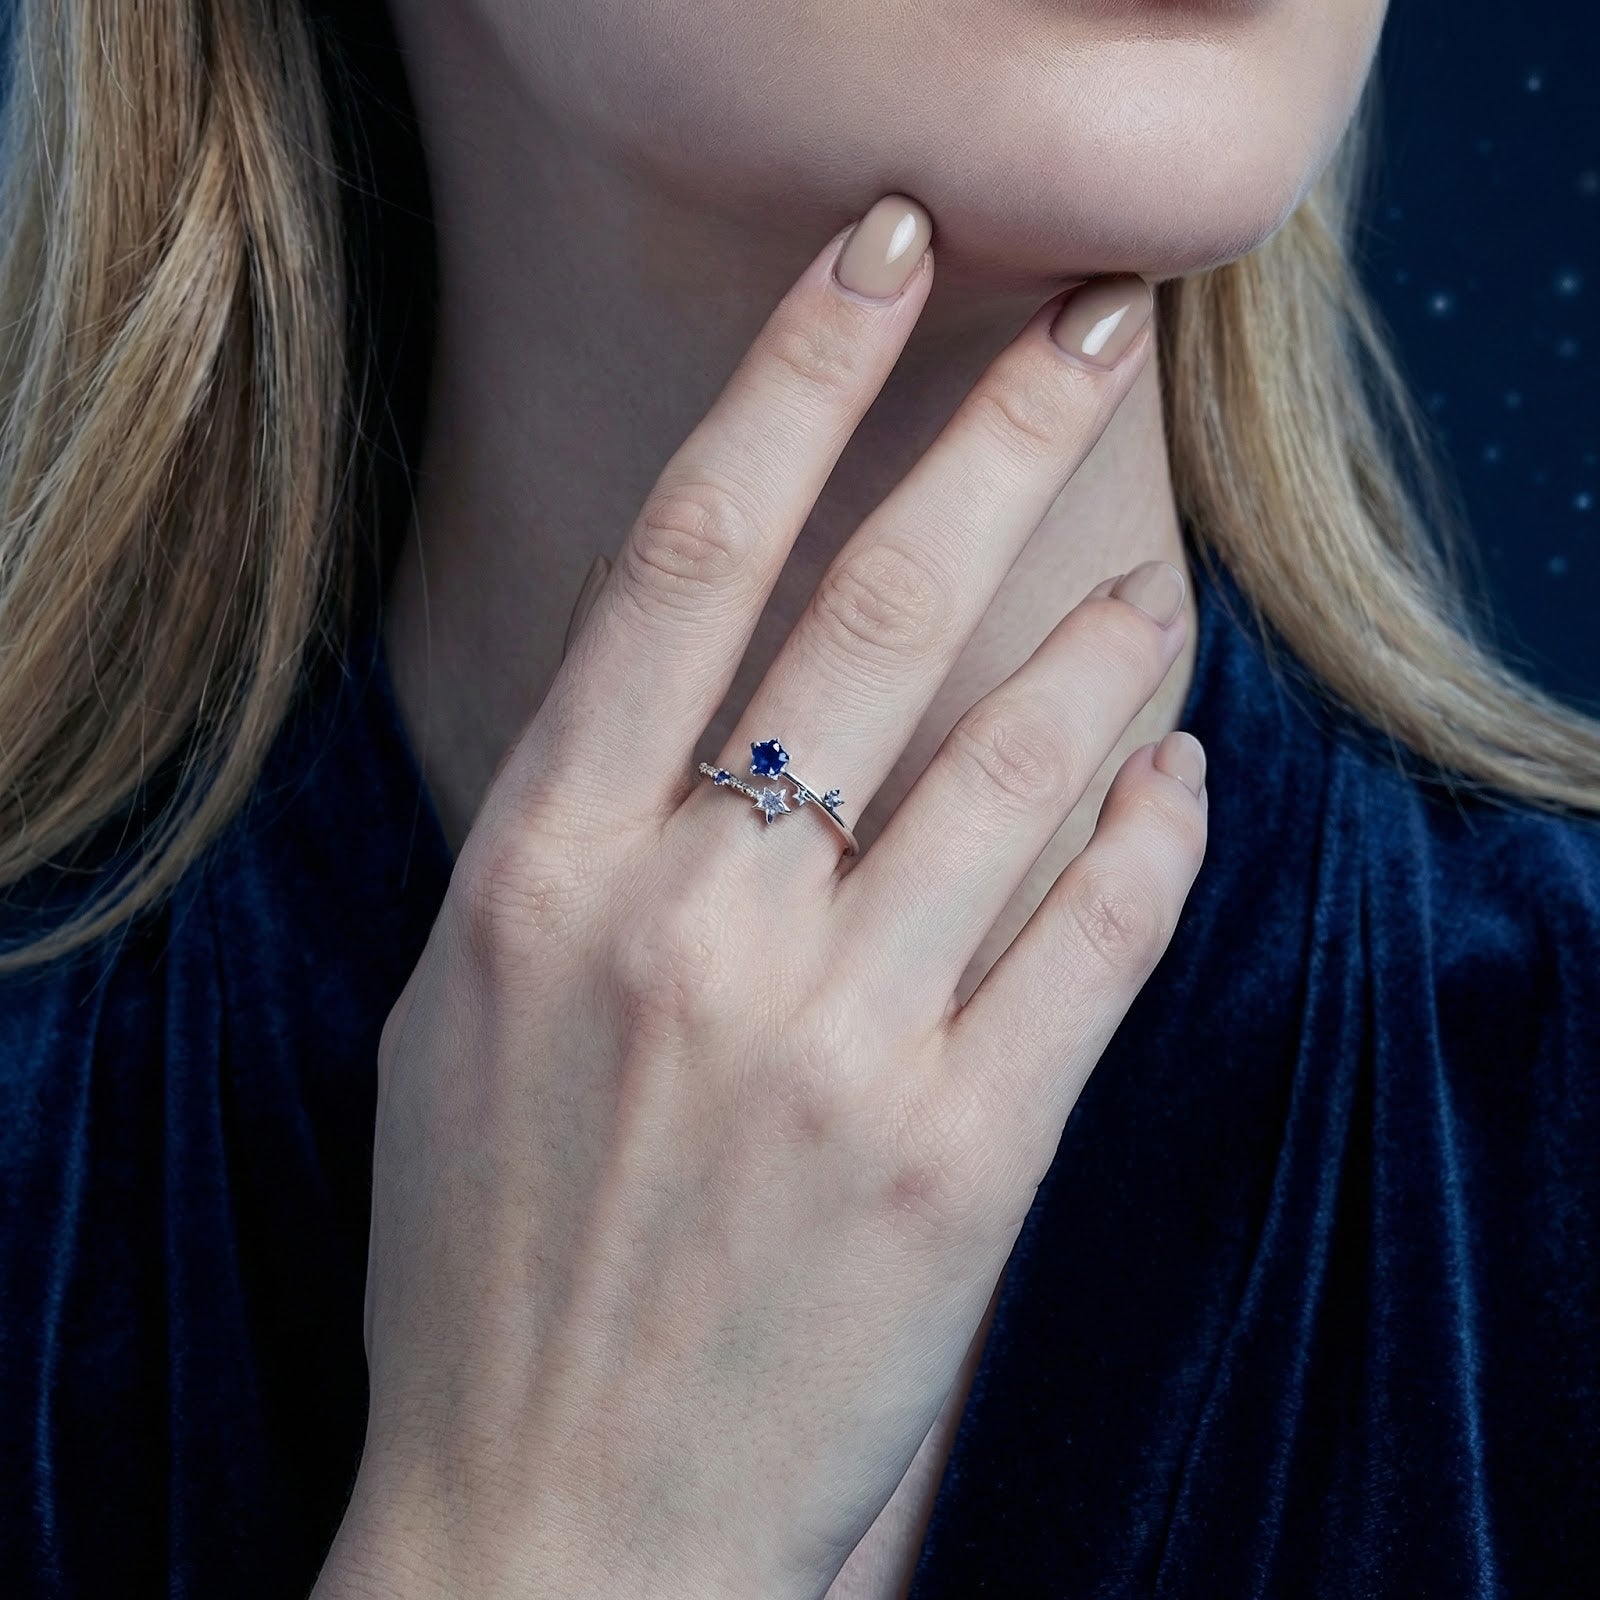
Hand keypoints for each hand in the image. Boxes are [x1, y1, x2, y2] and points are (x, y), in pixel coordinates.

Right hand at [317, 195, 1206, 1599]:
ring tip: (1152, 583)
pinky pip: (1096, 945)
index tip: (873, 259)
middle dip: (1000, 434)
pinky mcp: (956, 1162)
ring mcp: (829, 1043)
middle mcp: (686, 926)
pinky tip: (1179, 784)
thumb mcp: (477, 1008)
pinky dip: (1155, 841)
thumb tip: (732, 706)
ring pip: (1023, 768)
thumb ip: (590, 845)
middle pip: (876, 613)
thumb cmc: (492, 1255)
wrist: (548, 1527)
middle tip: (1094, 327)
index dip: (791, 381)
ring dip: (1108, 647)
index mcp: (543, 871)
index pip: (682, 557)